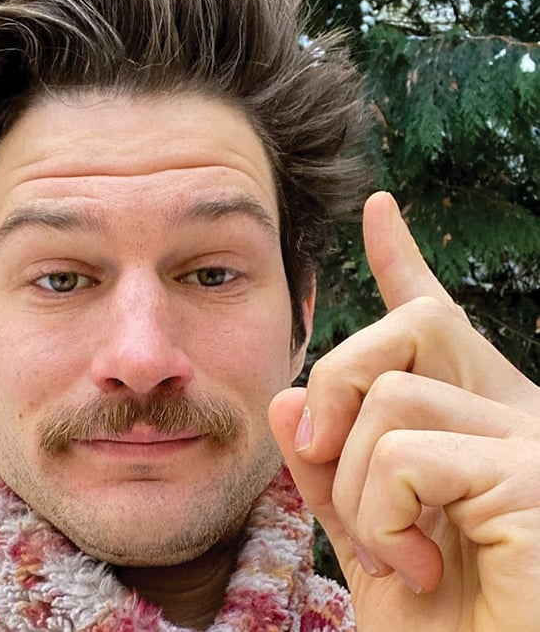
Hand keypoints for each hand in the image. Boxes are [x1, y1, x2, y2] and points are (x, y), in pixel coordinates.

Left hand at [269, 191, 539, 630]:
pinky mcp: (534, 476)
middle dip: (338, 386)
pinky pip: (406, 453)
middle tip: (317, 455)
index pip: (436, 321)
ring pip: (392, 397)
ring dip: (355, 484)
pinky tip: (422, 563)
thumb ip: (326, 464)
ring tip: (394, 549)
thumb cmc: (439, 622)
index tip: (378, 210)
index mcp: (475, 423)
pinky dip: (383, 515)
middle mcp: (518, 415)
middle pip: (404, 331)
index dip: (402, 261)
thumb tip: (287, 397)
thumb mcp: (364, 533)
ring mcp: (534, 441)